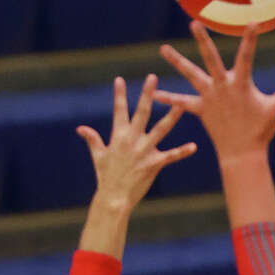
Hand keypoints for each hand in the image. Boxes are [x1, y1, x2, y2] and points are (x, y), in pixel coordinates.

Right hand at [76, 74, 196, 211]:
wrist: (114, 197)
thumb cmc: (106, 177)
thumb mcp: (98, 156)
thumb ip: (92, 139)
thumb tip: (81, 128)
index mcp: (118, 136)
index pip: (118, 110)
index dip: (119, 95)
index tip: (120, 79)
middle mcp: (132, 140)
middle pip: (141, 112)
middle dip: (147, 94)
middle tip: (153, 77)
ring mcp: (144, 151)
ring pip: (160, 129)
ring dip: (171, 117)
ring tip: (181, 104)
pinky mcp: (154, 163)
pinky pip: (171, 156)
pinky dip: (183, 152)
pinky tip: (194, 146)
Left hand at [156, 22, 274, 160]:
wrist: (242, 154)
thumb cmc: (261, 131)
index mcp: (241, 85)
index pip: (247, 56)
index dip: (250, 40)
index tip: (252, 23)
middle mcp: (222, 87)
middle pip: (210, 59)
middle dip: (202, 41)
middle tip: (194, 24)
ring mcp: (209, 98)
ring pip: (191, 75)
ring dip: (177, 61)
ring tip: (163, 49)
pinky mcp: (200, 110)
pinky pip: (182, 102)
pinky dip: (169, 98)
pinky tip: (155, 93)